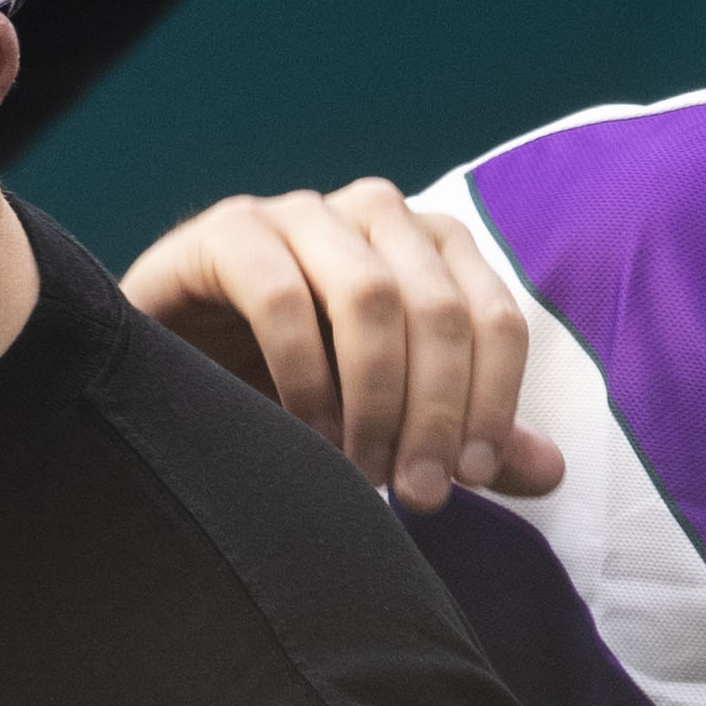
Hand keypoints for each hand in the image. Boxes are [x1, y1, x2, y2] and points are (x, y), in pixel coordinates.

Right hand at [119, 178, 563, 510]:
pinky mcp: (224, 232)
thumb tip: (549, 472)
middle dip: (433, 412)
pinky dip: (301, 374)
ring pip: (368, 295)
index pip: (492, 316)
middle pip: (436, 309)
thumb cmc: (277, 387)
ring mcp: (294, 213)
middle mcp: (369, 213)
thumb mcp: (380, 414)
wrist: (156, 366)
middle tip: (413, 493)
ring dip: (372, 395)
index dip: (492, 401)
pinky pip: (280, 296)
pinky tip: (299, 429)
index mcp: (426, 244)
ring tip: (355, 467)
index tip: (466, 479)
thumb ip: (458, 434)